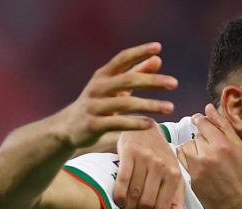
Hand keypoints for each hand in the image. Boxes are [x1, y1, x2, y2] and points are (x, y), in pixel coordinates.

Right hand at [53, 42, 177, 148]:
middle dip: (152, 81)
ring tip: (170, 107)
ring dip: (150, 105)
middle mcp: (98, 87)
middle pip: (128, 80)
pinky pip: (117, 123)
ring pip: (125, 103)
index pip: (122, 58)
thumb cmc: (98, 104)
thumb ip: (136, 73)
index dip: (139, 51)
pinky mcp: (93, 124)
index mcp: (103, 75)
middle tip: (174, 83)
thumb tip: (158, 59)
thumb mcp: (115, 88)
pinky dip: (135, 123)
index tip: (158, 47)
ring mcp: (95, 105)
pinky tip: (151, 123)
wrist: (68, 128)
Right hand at [114, 126, 184, 208]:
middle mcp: (161, 166)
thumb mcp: (173, 176)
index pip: (162, 207)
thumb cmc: (161, 156)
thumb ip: (175, 201)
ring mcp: (145, 159)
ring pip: (134, 194)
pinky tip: (118, 201)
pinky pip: (122, 181)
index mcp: (175, 174)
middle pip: (147, 203)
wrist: (146, 129)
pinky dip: (119, 196)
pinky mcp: (129, 153)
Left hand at [177, 104, 241, 208]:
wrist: (239, 204)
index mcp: (223, 144)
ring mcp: (197, 168)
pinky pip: (182, 161)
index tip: (200, 122)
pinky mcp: (190, 179)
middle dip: (200, 138)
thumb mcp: (240, 148)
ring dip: (191, 148)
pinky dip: (187, 161)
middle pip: (195, 135)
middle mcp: (208, 154)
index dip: (200, 120)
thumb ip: (224, 126)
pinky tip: (198, 166)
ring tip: (203, 157)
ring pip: (185, 146)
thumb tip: (208, 107)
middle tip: (210, 148)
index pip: (203, 122)